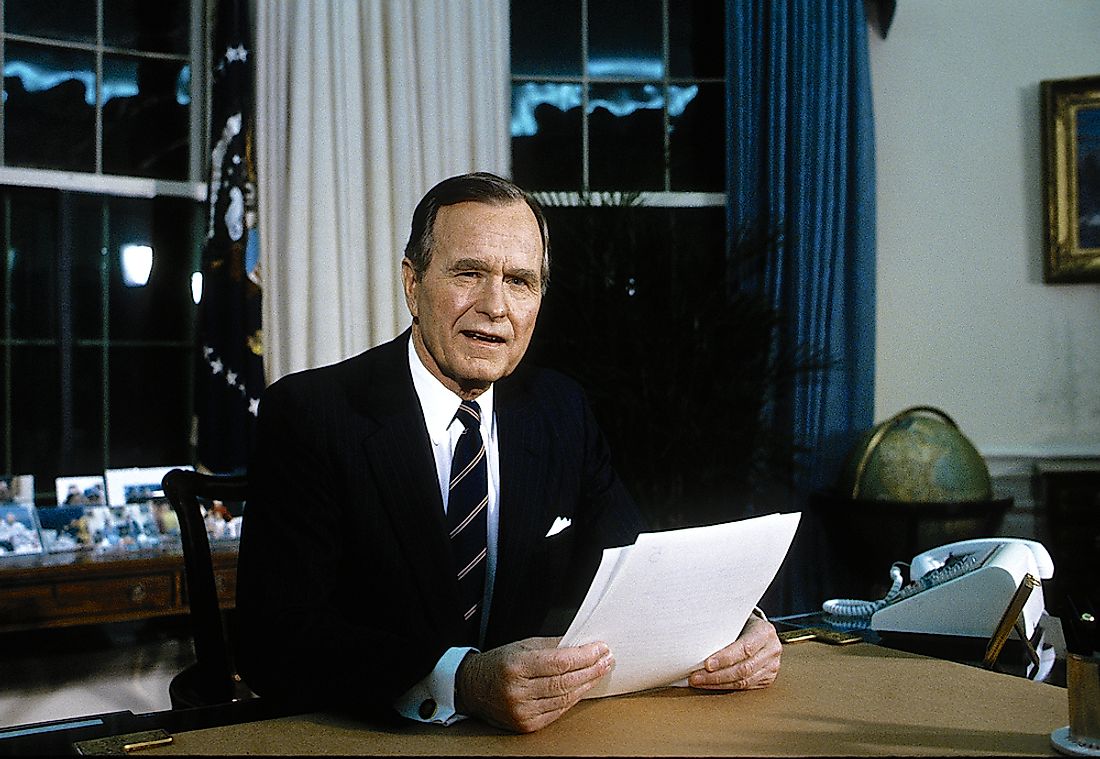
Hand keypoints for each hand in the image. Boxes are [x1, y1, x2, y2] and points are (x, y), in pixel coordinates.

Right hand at [455, 637, 612, 732]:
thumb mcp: (522, 646)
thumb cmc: (499, 664)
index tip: (600, 648)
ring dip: (586, 684)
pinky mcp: (526, 724)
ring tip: (600, 672)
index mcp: (516, 666)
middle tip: (606, 659)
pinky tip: (583, 688)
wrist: (473, 688)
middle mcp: (518, 690)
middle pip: (565, 681)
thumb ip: (552, 646)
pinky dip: (573, 699)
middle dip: (591, 669)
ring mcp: (522, 710)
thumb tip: (581, 644)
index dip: (584, 655)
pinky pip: (557, 711)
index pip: (560, 661)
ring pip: (565, 698)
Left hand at [688, 613, 780, 690]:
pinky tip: (712, 684)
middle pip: (743, 669)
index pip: (744, 649)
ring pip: (744, 682)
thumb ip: (723, 627)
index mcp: (765, 632)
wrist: (759, 629)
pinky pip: (745, 687)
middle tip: (696, 677)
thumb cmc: (743, 622)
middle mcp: (772, 650)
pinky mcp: (768, 678)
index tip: (706, 664)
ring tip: (699, 681)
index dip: (724, 659)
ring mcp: (772, 666)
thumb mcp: (736, 618)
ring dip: (718, 684)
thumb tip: (695, 638)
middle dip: (717, 676)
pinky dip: (726, 687)